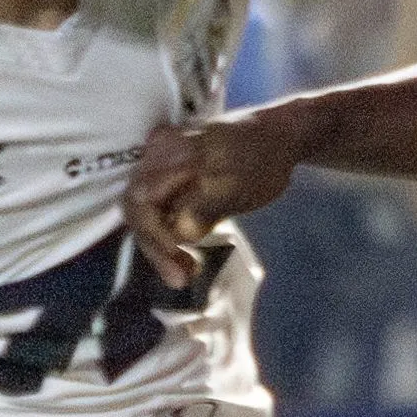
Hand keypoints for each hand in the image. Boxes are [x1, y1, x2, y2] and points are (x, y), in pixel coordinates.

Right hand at [129, 107, 305, 279]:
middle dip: (156, 247)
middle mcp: (156, 157)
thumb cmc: (261, 161)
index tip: (177, 259)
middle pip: (138, 209)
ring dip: (161, 246)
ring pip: (146, 213)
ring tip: (185, 273)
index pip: (141, 200)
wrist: (278, 138)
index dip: (154, 235)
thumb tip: (179, 231)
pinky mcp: (169, 179)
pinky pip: (158, 210)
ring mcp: (160, 166)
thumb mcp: (238, 186)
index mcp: (170, 152)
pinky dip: (168, 235)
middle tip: (180, 279)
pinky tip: (185, 257)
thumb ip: (206, 206)